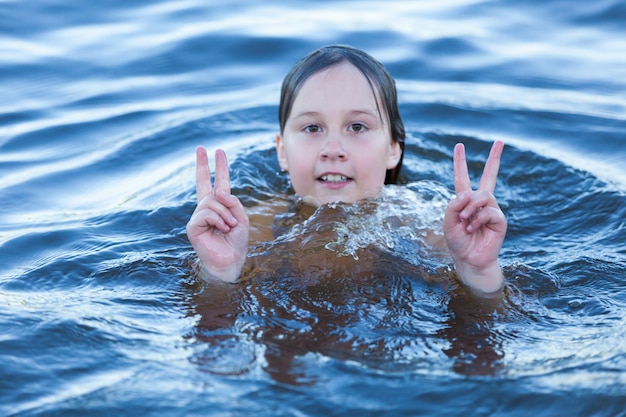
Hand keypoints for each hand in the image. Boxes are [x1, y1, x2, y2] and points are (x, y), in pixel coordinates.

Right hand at [186, 147, 248, 281]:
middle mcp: (207, 209)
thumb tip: (218, 191)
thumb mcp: (241, 218)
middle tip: (201, 147)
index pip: (218, 183)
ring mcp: (198, 216)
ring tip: (229, 227)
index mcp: (220, 206)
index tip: (217, 151)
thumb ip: (232, 202)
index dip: (219, 168)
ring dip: (225, 214)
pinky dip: (218, 220)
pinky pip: (207, 213)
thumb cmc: (236, 242)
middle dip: (202, 164)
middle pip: (203, 182)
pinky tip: (221, 230)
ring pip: (212, 201)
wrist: (230, 261)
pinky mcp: (193, 226)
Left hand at [443, 141, 506, 294]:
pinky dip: (477, 219)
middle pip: (489, 176)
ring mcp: (491, 210)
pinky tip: (473, 228)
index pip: (462, 177)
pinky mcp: (500, 220)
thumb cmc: (458, 242)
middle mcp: (480, 202)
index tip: (459, 146)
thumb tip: (468, 193)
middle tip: (500, 141)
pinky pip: (489, 211)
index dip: (460, 162)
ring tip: (464, 221)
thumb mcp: (448, 222)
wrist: (469, 260)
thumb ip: (453, 205)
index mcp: (465, 201)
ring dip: (470, 207)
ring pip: (483, 195)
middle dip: (494, 158)